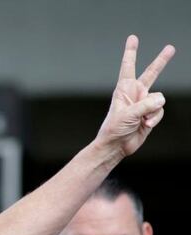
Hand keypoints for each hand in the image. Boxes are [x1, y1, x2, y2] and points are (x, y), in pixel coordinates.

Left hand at [95, 35, 174, 157]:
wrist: (116, 146)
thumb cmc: (114, 129)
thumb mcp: (128, 115)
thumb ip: (146, 105)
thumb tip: (161, 100)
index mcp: (124, 89)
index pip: (128, 67)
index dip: (131, 52)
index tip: (133, 38)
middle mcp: (135, 93)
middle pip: (151, 73)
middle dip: (161, 61)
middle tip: (170, 47)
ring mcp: (144, 103)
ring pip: (159, 100)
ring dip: (152, 112)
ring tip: (140, 121)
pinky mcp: (150, 113)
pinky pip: (160, 112)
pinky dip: (154, 119)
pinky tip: (145, 125)